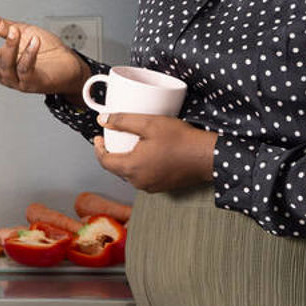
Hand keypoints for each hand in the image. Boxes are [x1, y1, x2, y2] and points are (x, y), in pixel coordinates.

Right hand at [0, 10, 90, 96]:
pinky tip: (33, 41)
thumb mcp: (20, 32)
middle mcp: (4, 73)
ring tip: (14, 32)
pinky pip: (26, 68)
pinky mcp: (32, 83)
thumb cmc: (46, 50)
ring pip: (6, 65)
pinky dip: (29, 54)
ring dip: (10, 47)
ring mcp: (17, 80)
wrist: (70, 64)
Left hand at [94, 113, 216, 193]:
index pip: (104, 161)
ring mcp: (151, 186)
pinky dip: (141, 166)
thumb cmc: (181, 140)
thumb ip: (123, 121)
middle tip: (114, 139)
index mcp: (131, 167)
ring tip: (132, 144)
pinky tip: (148, 154)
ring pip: (131, 173)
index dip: (98, 149)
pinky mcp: (162, 187)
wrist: (206, 157)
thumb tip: (102, 119)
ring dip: (128, 160)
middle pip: (117, 168)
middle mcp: (138, 181)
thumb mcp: (149, 123)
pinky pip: (144, 176)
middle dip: (113, 153)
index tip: (98, 138)